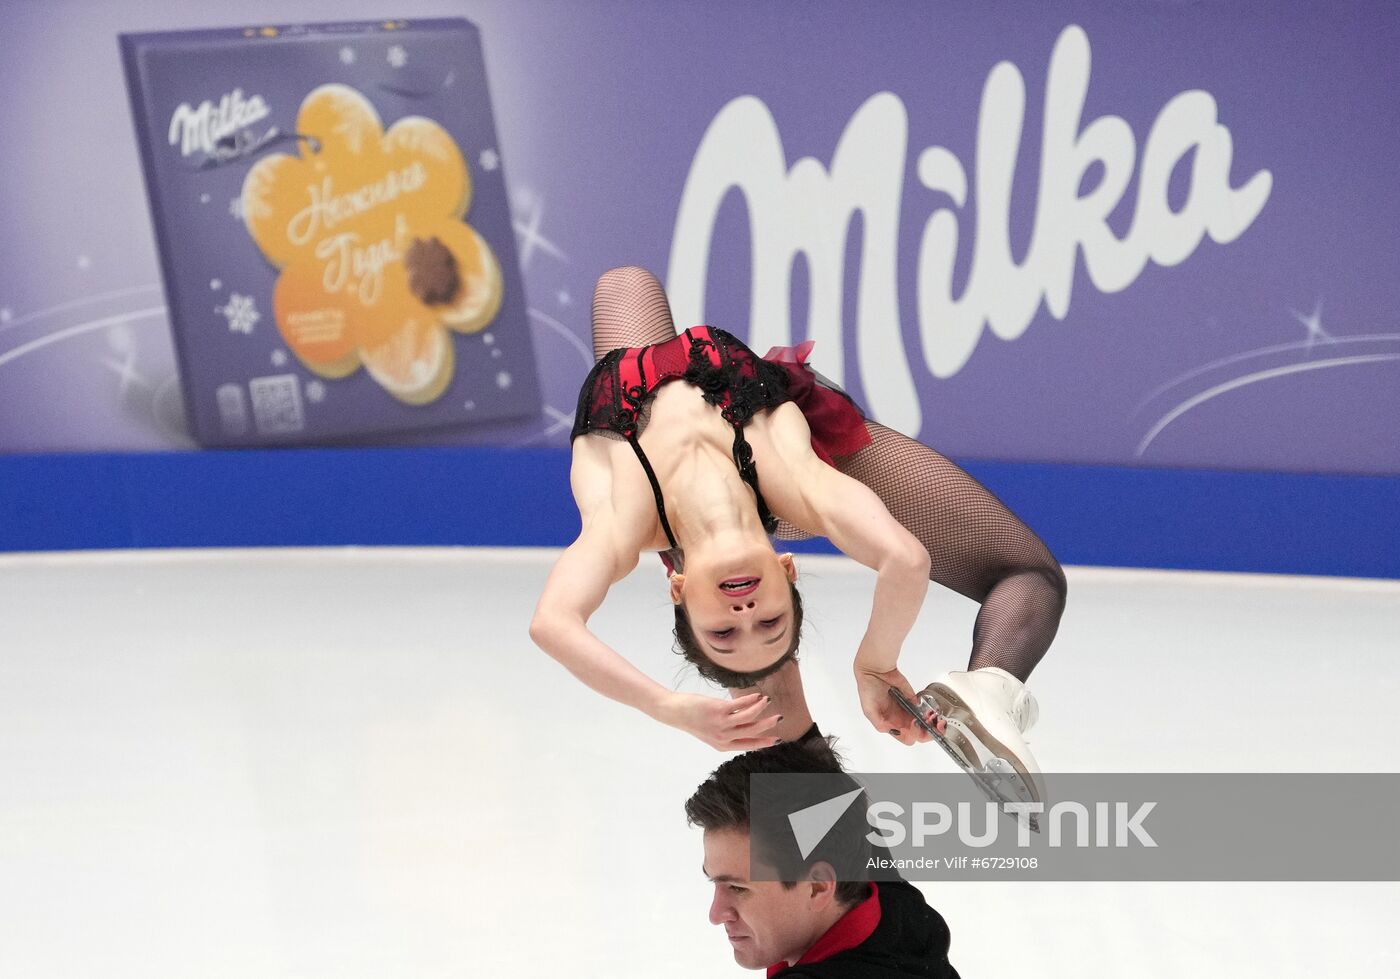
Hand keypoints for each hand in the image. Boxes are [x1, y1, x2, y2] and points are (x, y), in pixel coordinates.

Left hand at [658, 691, 783, 751]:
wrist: (676, 712)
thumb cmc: (694, 720)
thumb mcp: (712, 733)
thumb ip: (729, 732)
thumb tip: (748, 725)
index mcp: (723, 746)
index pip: (749, 745)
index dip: (765, 742)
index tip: (778, 739)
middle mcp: (724, 737)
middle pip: (753, 731)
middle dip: (768, 725)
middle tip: (780, 717)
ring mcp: (721, 724)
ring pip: (750, 717)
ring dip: (761, 708)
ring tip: (767, 700)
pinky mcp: (718, 710)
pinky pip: (740, 704)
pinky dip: (751, 699)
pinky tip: (757, 695)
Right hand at [854, 665, 943, 745]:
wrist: (875, 670)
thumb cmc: (868, 688)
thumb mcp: (869, 710)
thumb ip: (879, 723)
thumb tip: (892, 730)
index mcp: (891, 724)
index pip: (907, 738)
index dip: (914, 734)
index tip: (915, 724)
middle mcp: (900, 719)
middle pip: (919, 733)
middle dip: (928, 732)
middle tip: (931, 724)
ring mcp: (908, 710)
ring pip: (924, 723)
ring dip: (932, 723)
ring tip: (933, 717)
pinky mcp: (913, 699)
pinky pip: (924, 709)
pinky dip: (930, 711)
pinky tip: (931, 710)